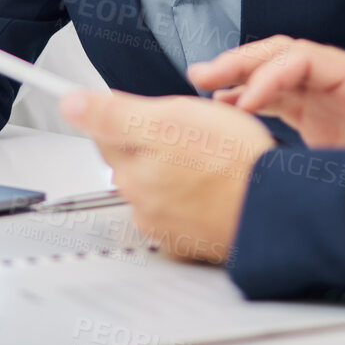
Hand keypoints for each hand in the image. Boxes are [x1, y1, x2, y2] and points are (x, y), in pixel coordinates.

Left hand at [60, 90, 274, 262]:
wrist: (274, 209)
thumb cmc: (232, 163)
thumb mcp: (170, 118)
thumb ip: (113, 113)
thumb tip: (69, 104)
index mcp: (130, 168)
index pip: (105, 132)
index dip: (128, 114)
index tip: (147, 114)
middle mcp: (140, 201)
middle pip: (132, 160)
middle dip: (154, 143)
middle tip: (192, 134)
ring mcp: (164, 225)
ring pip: (157, 185)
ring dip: (174, 171)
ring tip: (209, 161)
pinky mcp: (188, 241)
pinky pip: (180, 211)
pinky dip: (191, 198)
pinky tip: (213, 188)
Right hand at [189, 37, 344, 148]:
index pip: (304, 59)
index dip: (271, 74)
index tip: (245, 100)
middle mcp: (338, 77)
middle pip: (282, 54)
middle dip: (241, 61)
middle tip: (202, 73)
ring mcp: (325, 94)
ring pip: (273, 72)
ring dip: (237, 74)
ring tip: (199, 81)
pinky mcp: (316, 115)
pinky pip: (276, 97)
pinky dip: (248, 96)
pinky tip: (222, 103)